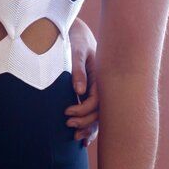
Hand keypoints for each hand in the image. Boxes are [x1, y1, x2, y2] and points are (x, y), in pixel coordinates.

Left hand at [66, 18, 99, 144]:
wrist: (76, 30)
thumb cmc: (76, 37)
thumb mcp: (77, 49)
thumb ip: (78, 69)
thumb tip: (78, 90)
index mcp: (101, 77)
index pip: (96, 101)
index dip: (83, 110)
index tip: (67, 111)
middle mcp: (102, 86)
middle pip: (99, 112)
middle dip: (86, 123)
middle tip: (68, 125)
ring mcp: (97, 90)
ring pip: (98, 115)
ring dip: (89, 128)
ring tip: (75, 137)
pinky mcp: (91, 91)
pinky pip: (93, 112)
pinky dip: (89, 126)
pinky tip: (84, 138)